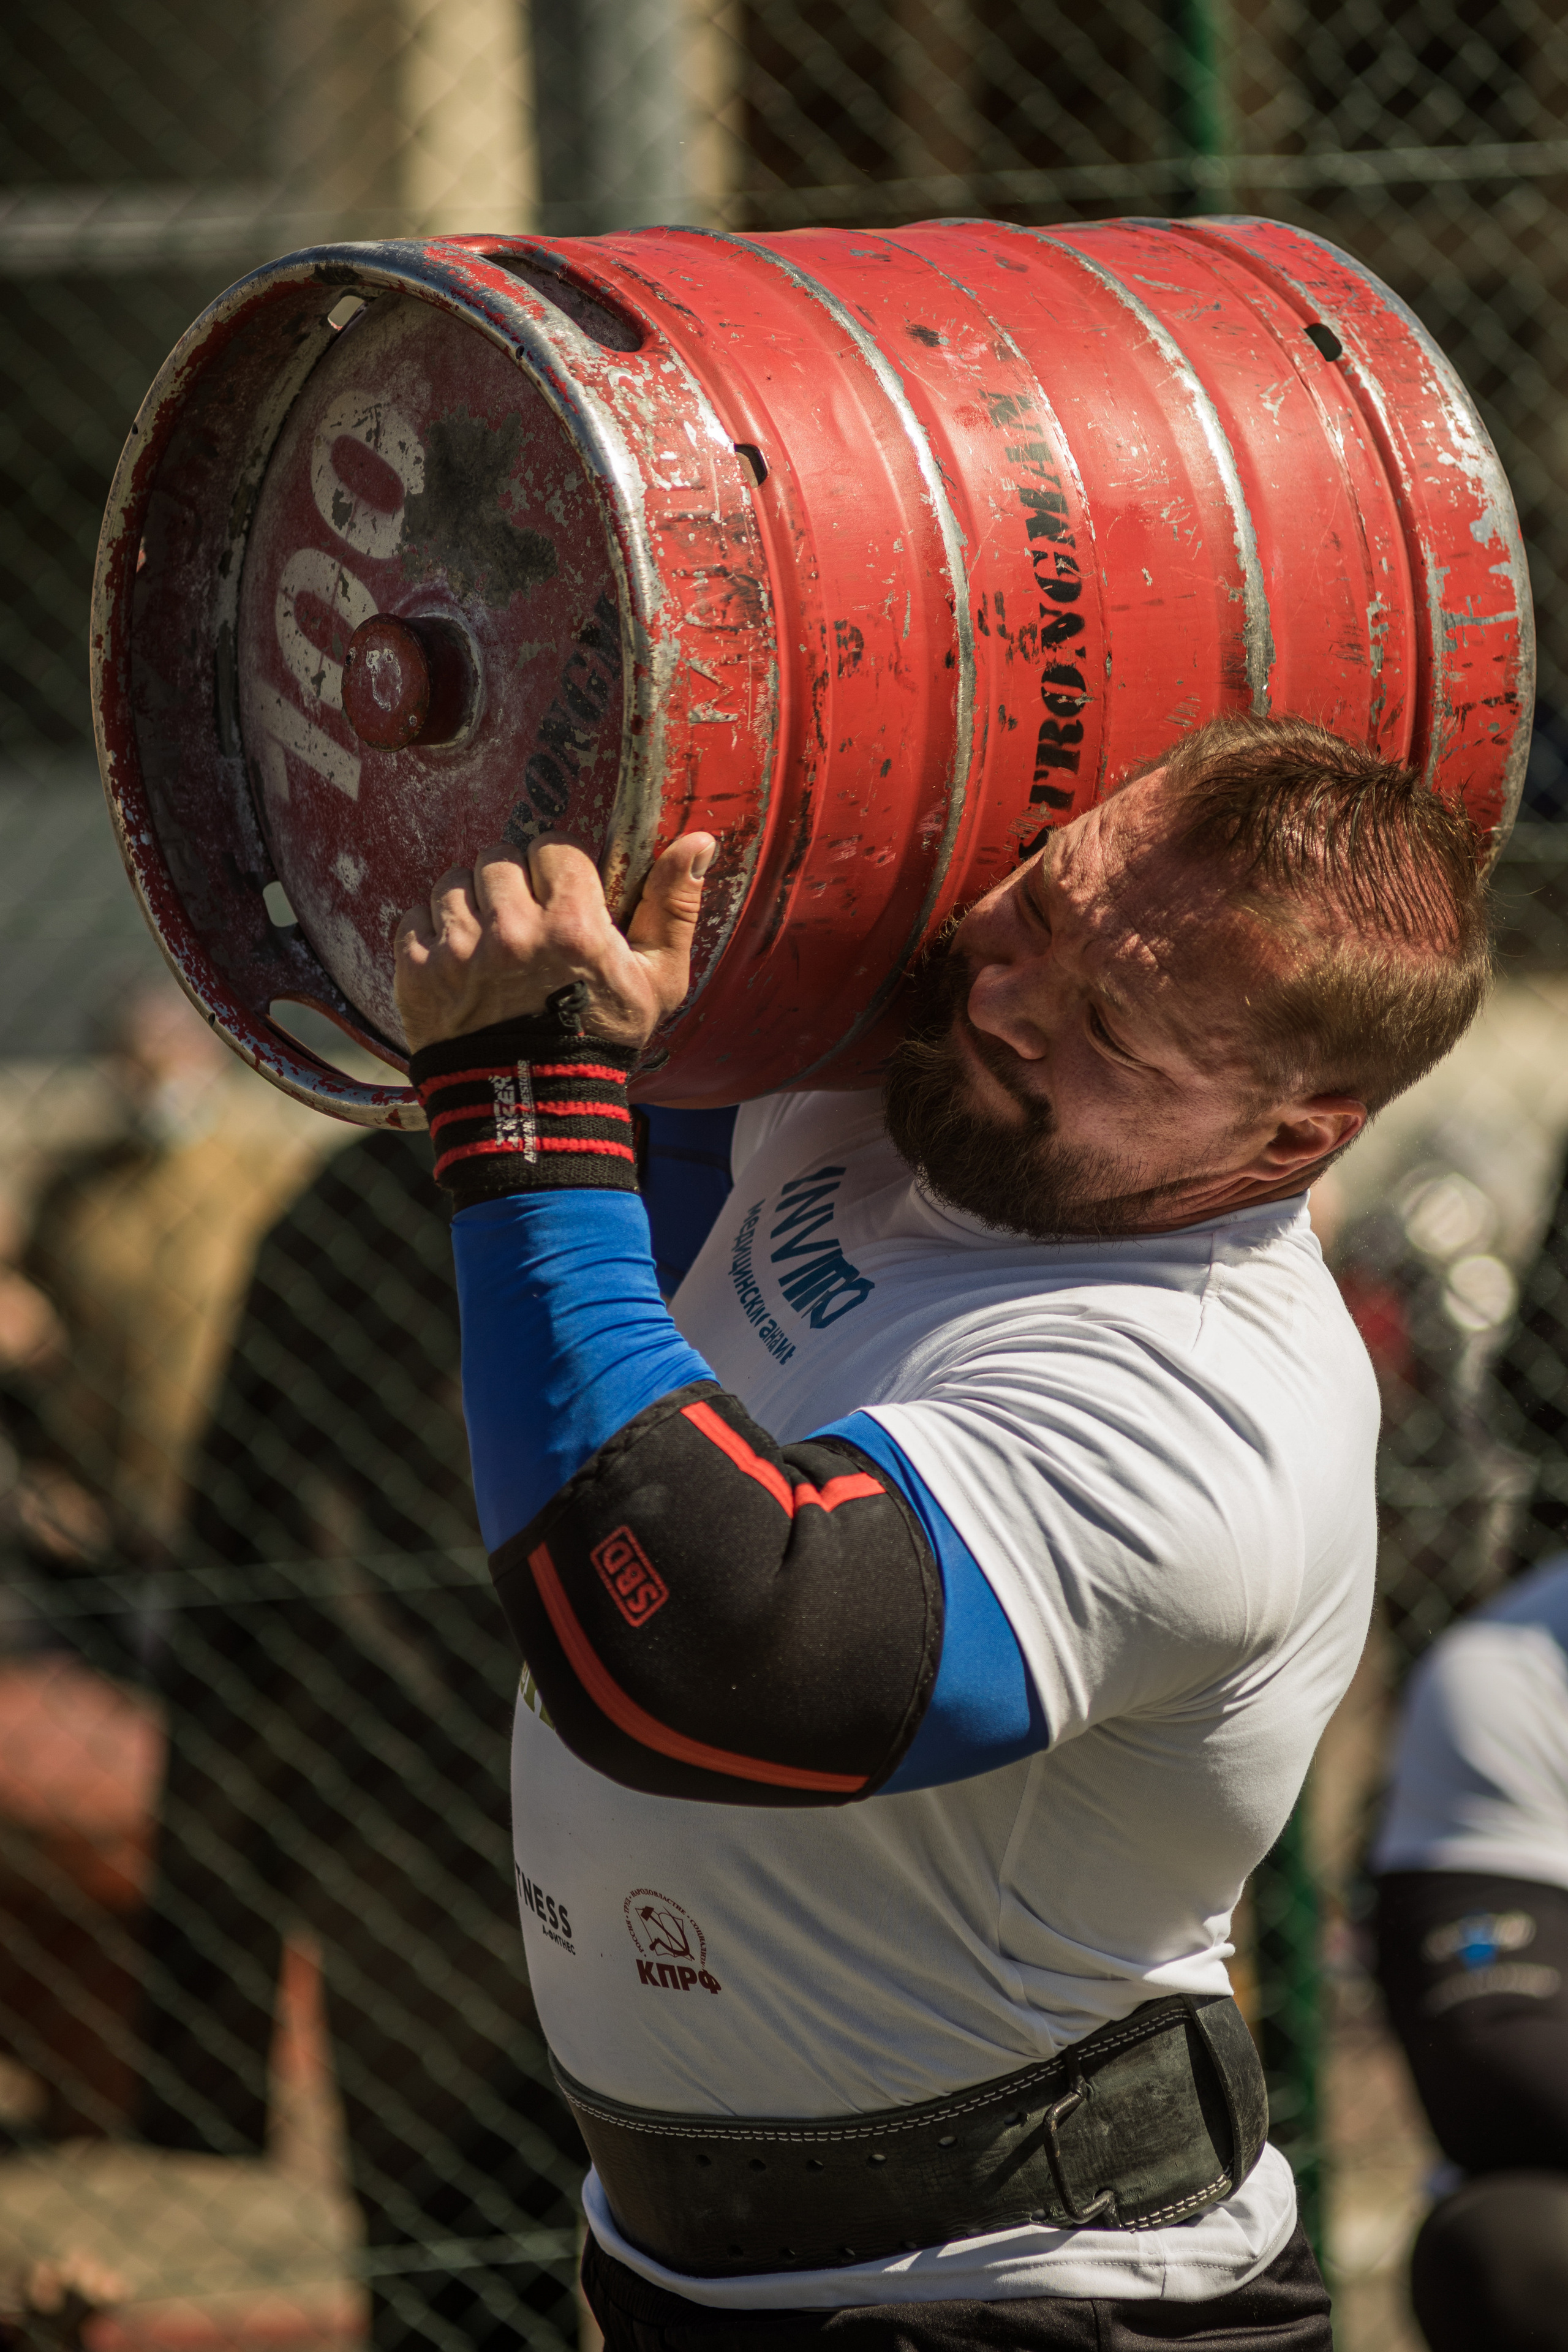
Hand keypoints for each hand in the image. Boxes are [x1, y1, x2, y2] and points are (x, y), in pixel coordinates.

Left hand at [394, 832, 714, 1052]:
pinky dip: (432, 934)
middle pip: (499, 858)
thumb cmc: (599, 1042)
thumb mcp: (658, 981)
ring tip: (491, 944)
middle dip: (513, 885)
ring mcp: (459, 953)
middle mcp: (512, 932)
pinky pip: (413, 917)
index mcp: (572, 927)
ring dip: (471, 906)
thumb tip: (700, 840)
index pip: (553, 847)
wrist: (534, 1110)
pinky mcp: (417, 973)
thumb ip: (675, 907)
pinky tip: (458, 963)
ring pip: (453, 883)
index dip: (558, 872)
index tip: (561, 900)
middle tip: (525, 924)